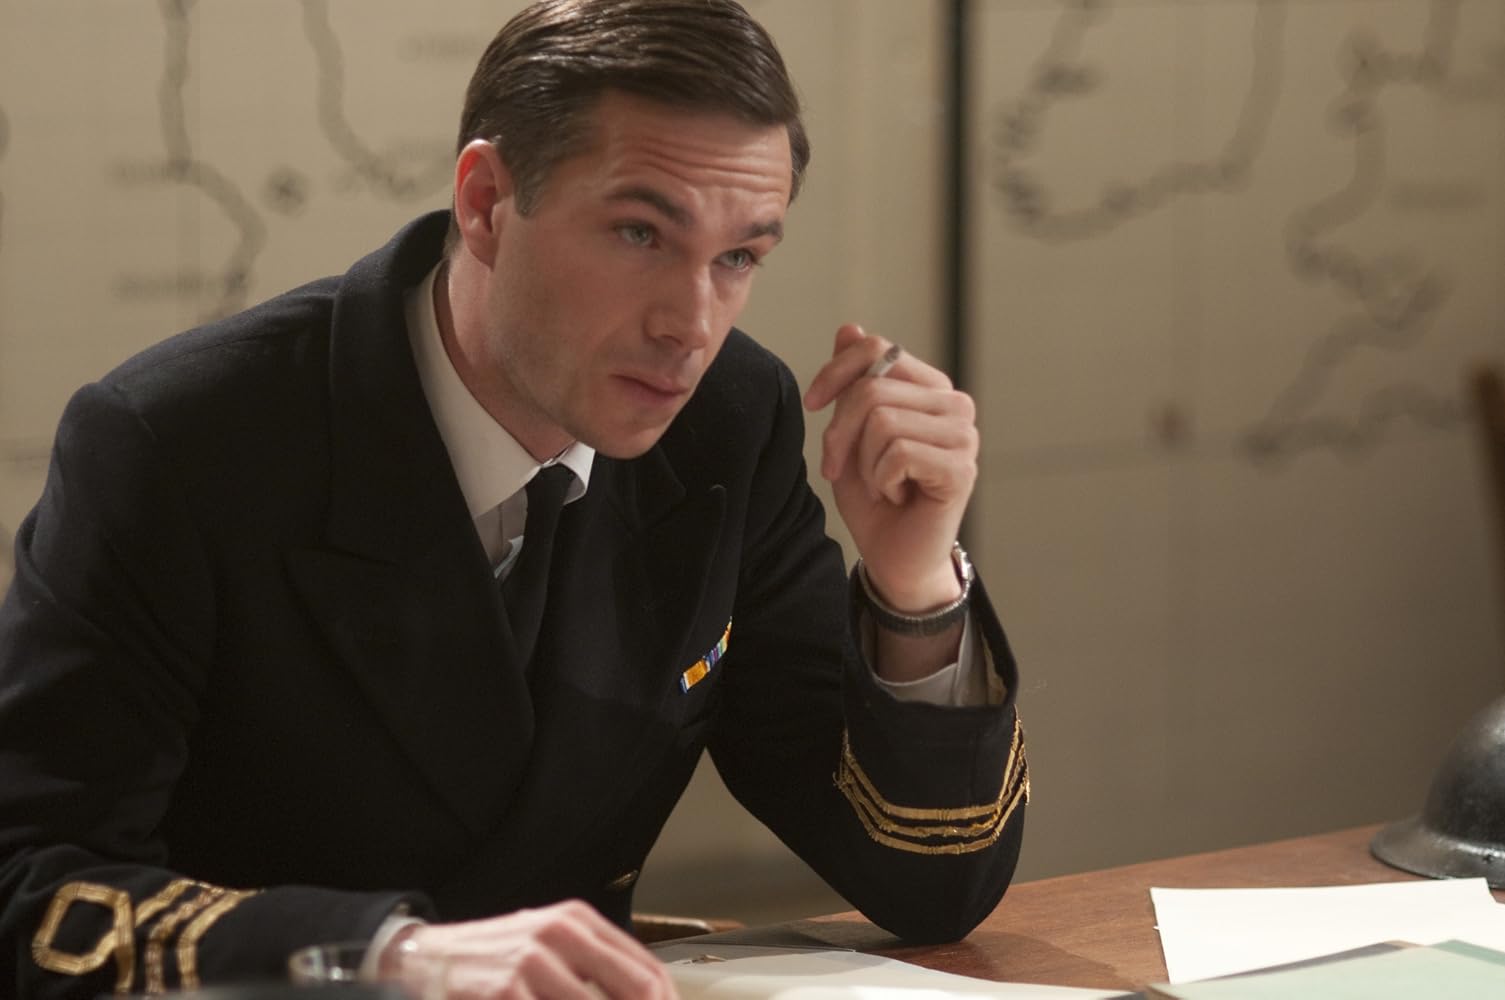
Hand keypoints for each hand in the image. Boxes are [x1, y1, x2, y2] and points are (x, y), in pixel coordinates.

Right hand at [380, 900, 676, 998]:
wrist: (428, 957)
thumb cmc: (497, 957)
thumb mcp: (550, 944)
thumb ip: (597, 967)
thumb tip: (650, 996)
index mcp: (576, 920)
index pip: (646, 970)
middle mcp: (558, 934)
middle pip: (634, 990)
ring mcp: (530, 962)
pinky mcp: (505, 991)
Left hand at [803, 324, 977, 611]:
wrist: (894, 557)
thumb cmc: (875, 498)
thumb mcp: (851, 434)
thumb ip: (854, 382)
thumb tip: (851, 327)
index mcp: (930, 388)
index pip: (878, 349)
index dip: (835, 372)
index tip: (812, 405)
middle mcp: (955, 405)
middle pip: (872, 388)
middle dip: (839, 432)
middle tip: (838, 468)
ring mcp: (964, 436)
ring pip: (882, 421)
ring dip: (864, 462)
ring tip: (882, 484)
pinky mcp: (962, 468)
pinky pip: (898, 453)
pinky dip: (881, 480)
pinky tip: (897, 496)